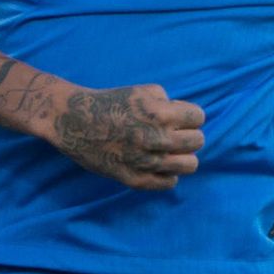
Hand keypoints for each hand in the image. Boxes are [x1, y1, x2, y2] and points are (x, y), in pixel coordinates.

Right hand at [50, 82, 205, 191]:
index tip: (179, 117)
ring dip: (183, 156)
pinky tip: (156, 164)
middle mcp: (157, 139)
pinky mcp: (135, 179)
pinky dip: (167, 173)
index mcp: (160, 114)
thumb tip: (185, 117)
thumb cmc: (110, 102)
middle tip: (174, 133)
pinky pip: (170, 182)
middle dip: (189, 134)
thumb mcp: (142, 91)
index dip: (190, 115)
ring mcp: (147, 162)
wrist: (74, 121)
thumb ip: (169, 102)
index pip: (198, 117)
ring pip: (190, 165)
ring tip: (169, 151)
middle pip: (198, 141)